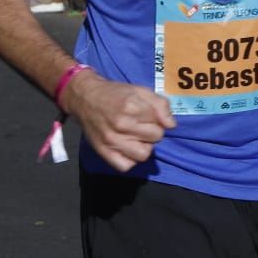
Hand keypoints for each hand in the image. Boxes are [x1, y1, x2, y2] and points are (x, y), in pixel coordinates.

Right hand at [60, 71, 176, 172]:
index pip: (161, 123)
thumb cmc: (115, 93)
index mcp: (132, 107)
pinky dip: (130, 160)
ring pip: (143, 155)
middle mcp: (122, 125)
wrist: (86, 98)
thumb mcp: (140, 91)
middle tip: (142, 125)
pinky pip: (126, 166)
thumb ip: (160, 105)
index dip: (158, 119)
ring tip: (137, 138)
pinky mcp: (103, 152)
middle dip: (153, 131)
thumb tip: (171, 125)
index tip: (148, 115)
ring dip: (144, 146)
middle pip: (155, 138)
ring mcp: (112, 140)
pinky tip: (128, 148)